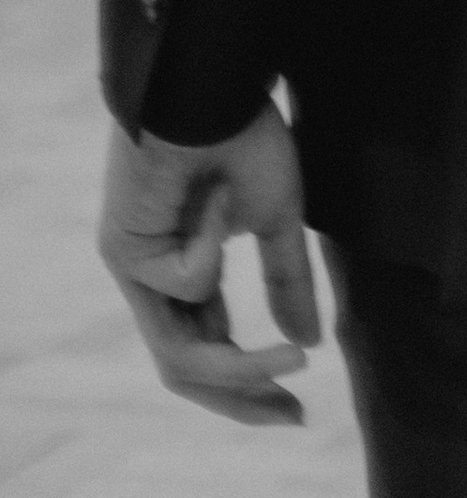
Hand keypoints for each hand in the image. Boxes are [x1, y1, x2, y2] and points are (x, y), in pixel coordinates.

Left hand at [99, 104, 320, 425]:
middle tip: (292, 413)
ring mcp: (135, 270)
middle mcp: (156, 281)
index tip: (299, 410)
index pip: (213, 350)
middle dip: (241, 397)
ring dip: (239, 365)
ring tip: (291, 358)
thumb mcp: (279, 221)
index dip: (252, 386)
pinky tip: (220, 193)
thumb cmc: (244, 137)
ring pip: (177, 354)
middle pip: (186, 371)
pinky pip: (185, 282)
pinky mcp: (123, 252)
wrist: (216, 84)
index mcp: (192, 275)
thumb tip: (312, 344)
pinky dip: (215, 245)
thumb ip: (286, 283)